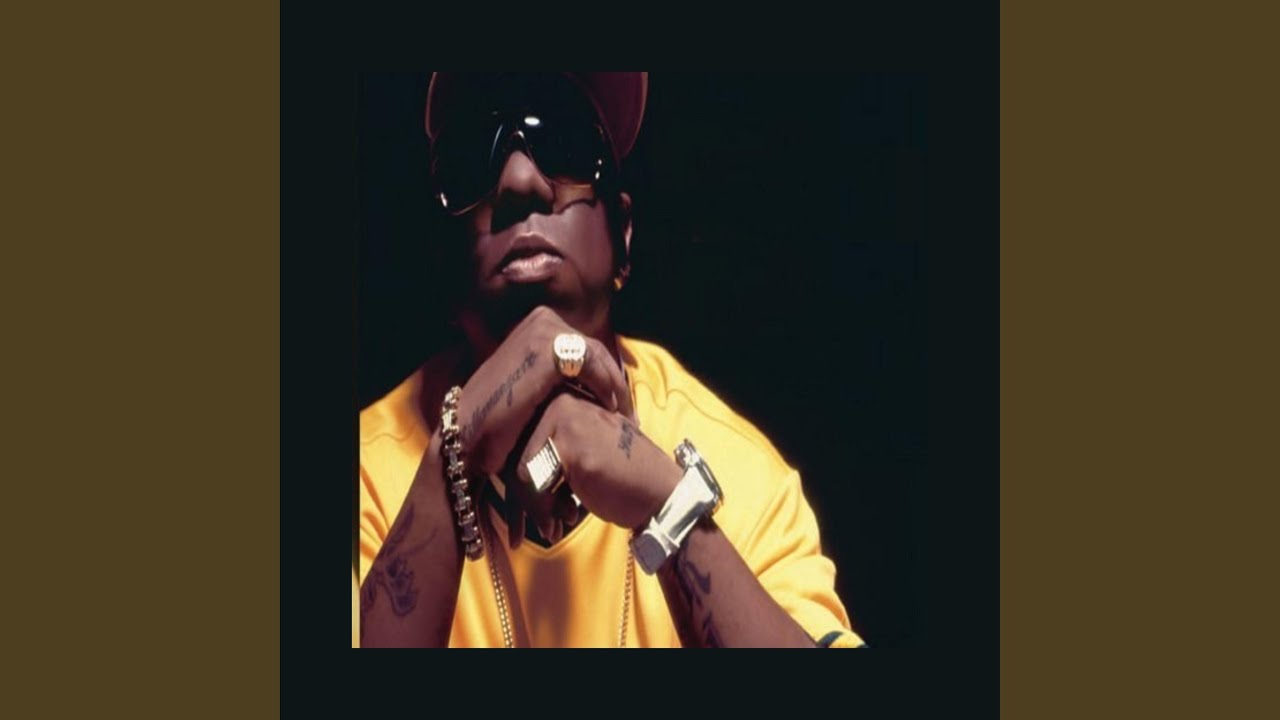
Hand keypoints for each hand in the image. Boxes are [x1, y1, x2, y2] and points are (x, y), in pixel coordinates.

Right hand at [454, 306, 634, 476]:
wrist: (468, 433)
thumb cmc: (495, 416)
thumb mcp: (526, 383)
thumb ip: (552, 373)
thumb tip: (585, 380)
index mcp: (537, 324)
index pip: (584, 346)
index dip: (605, 374)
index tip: (619, 404)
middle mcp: (541, 319)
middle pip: (595, 349)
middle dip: (614, 380)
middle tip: (629, 412)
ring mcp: (544, 330)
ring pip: (598, 356)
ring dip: (615, 386)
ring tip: (624, 416)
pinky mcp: (547, 348)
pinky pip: (593, 364)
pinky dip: (606, 386)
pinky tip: (611, 409)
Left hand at [513, 391, 682, 531]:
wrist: (661, 495)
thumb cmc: (623, 480)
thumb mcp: (583, 454)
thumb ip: (551, 452)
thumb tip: (508, 475)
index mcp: (565, 398)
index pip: (524, 439)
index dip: (527, 481)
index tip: (543, 510)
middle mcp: (562, 400)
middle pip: (518, 452)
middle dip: (528, 496)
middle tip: (548, 523)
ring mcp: (566, 420)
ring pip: (521, 469)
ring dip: (534, 506)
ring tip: (554, 526)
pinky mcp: (570, 445)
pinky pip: (533, 482)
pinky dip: (541, 510)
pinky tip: (559, 524)